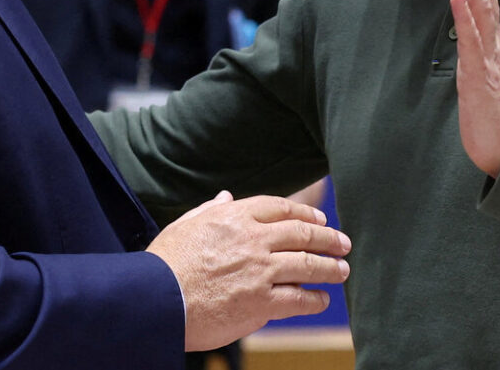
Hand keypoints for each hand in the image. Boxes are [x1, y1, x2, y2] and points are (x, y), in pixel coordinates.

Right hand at [146, 191, 350, 351]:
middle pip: (303, 234)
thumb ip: (209, 210)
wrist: (156, 300)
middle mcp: (253, 240)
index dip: (306, 214)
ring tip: (342, 270)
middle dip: (329, 239)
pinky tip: (321, 299)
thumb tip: (225, 197)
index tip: (320, 220)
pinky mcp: (261, 302)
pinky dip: (314, 299)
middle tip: (343, 244)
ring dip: (330, 268)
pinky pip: (298, 298)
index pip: (281, 208)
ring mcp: (260, 271)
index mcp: (235, 217)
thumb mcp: (184, 226)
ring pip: (308, 265)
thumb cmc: (164, 264)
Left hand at [447, 0, 499, 176]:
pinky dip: (465, 14)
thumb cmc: (494, 117)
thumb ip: (476, 52)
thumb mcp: (481, 76)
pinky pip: (473, 40)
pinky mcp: (481, 75)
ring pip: (481, 8)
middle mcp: (494, 44)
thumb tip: (466, 30)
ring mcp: (489, 57)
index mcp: (493, 43)